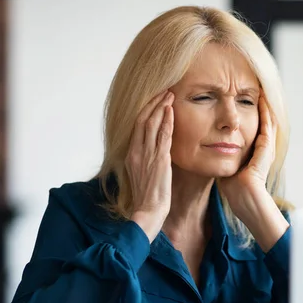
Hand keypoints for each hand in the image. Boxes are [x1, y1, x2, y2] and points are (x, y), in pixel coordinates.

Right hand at [126, 90, 174, 241]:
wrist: (147, 212)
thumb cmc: (148, 198)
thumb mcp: (142, 175)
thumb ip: (145, 161)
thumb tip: (155, 152)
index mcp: (131, 155)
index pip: (136, 126)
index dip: (146, 110)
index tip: (155, 100)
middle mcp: (136, 152)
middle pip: (142, 120)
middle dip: (153, 103)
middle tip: (164, 90)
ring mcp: (147, 155)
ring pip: (151, 124)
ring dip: (161, 107)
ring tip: (169, 94)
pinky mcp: (159, 161)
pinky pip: (163, 136)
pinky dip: (167, 122)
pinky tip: (171, 111)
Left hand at [220, 94, 287, 251]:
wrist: (244, 200)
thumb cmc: (233, 189)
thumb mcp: (225, 165)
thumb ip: (220, 154)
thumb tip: (207, 146)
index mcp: (253, 150)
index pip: (251, 126)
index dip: (247, 111)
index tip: (240, 97)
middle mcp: (262, 148)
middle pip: (262, 120)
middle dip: (258, 104)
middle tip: (254, 86)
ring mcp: (266, 149)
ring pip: (268, 121)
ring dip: (264, 105)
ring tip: (260, 88)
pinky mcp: (266, 150)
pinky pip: (267, 127)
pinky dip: (265, 114)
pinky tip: (261, 101)